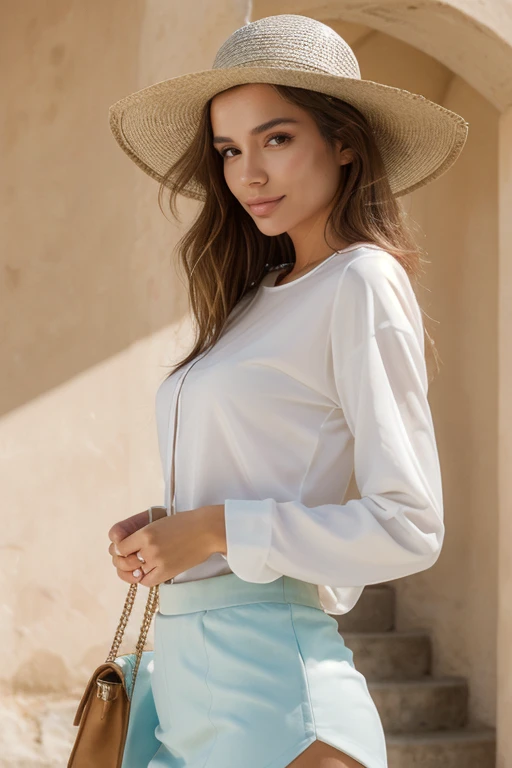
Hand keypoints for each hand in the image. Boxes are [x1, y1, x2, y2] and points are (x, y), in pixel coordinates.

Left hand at [107, 505, 225, 587]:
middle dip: (122, 561)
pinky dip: (144, 578)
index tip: (121, 549)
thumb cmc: (185, 523)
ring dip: (134, 570)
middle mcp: (149, 548)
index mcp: (145, 533)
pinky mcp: (167, 572)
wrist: (207, 530)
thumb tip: (125, 548)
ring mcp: (158, 562)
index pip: (119, 547)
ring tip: (137, 565)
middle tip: (127, 559)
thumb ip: (142, 535)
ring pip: (134, 573)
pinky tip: (147, 572)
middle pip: (124, 562)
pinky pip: (147, 581)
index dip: (118, 550)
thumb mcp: (159, 522)